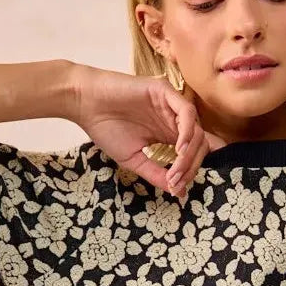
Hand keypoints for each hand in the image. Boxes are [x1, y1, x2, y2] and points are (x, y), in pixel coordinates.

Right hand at [73, 67, 226, 195]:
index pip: (194, 152)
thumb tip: (180, 193)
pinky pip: (187, 113)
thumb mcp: (135, 160)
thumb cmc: (106, 129)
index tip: (178, 188)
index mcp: (169, 134)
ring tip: (176, 169)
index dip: (191, 171)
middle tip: (176, 181)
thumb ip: (158, 175)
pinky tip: (178, 149)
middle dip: (192, 166)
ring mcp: (171, 105)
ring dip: (189, 154)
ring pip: (197, 130)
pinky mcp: (165, 92)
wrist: (85, 104)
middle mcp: (173, 119)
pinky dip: (187, 133)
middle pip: (200, 144)